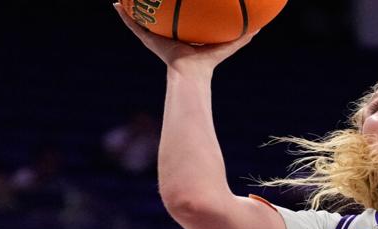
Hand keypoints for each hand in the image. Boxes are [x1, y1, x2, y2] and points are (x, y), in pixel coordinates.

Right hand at [112, 2, 258, 70]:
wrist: (190, 72)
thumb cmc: (209, 62)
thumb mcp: (228, 46)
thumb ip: (243, 37)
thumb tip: (260, 28)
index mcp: (186, 38)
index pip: (183, 23)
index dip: (181, 12)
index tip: (180, 2)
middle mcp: (169, 37)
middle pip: (161, 19)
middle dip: (156, 8)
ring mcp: (156, 38)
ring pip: (143, 20)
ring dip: (135, 9)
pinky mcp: (147, 40)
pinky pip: (133, 25)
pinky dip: (125, 16)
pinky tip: (117, 3)